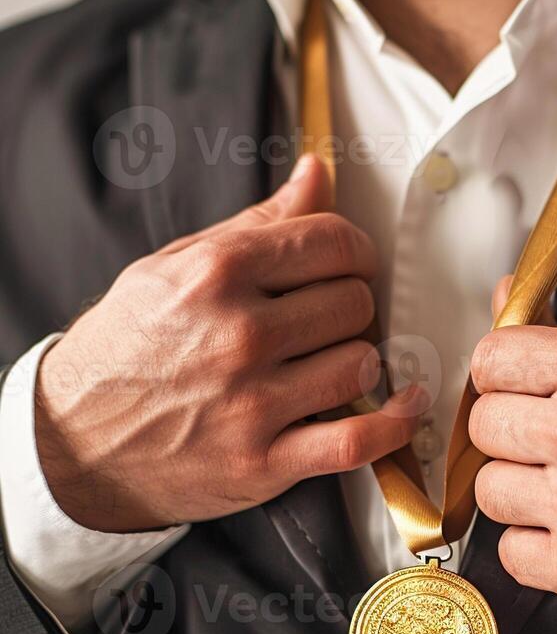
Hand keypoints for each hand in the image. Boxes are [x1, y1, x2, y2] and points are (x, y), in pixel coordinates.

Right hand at [36, 154, 425, 532]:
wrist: (74, 440)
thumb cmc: (129, 346)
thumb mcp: (174, 267)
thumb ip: (257, 224)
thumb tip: (317, 173)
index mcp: (217, 272)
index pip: (332, 241)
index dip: (353, 252)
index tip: (348, 266)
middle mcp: (238, 333)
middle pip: (355, 301)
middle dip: (351, 307)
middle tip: (328, 321)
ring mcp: (252, 402)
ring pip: (362, 363)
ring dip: (358, 362)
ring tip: (330, 363)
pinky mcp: (264, 460)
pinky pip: (359, 440)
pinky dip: (395, 424)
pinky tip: (404, 405)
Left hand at [469, 286, 556, 633]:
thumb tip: (507, 297)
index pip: (491, 358)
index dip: (502, 378)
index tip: (519, 393)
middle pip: (482, 425)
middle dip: (511, 437)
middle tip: (553, 449)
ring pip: (488, 491)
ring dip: (522, 495)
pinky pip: (509, 550)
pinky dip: (537, 548)